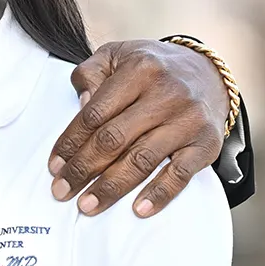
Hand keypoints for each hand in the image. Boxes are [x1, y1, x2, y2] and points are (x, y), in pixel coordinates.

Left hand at [48, 39, 227, 217]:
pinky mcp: (206, 143)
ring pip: (142, 160)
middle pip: (114, 139)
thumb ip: (91, 74)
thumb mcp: (118, 55)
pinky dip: (159, 194)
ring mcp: (188, 119)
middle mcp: (166, 93)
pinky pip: (180, 174)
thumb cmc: (154, 70)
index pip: (95, 113)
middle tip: (61, 190)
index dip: (70, 142)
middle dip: (83, 169)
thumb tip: (81, 105)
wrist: (211, 75)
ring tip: (87, 205)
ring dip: (111, 187)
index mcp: (139, 69)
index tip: (54, 166)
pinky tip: (138, 210)